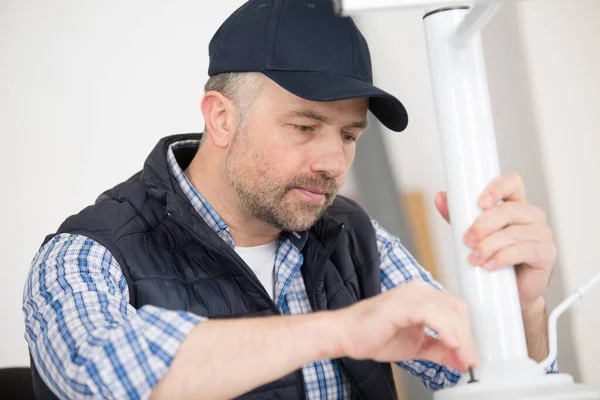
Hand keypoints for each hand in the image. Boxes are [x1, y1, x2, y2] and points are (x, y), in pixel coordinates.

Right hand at [336, 280, 477, 371]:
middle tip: (469, 359)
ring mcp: (410, 294)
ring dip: (460, 336)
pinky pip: (431, 313)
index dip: (467, 333)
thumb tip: (462, 360)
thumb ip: (440, 351)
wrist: (345, 335)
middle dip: (467, 336)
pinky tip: (450, 343)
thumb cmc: (373, 335)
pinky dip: (445, 329)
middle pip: (456, 308)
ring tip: (462, 356)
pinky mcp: (401, 303)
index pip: (455, 310)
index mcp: (422, 297)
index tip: (470, 356)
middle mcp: (418, 290)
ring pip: (447, 310)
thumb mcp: (417, 347)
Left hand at [434, 172, 555, 311]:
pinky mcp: (546, 254)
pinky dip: (502, 258)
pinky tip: (490, 265)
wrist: (510, 292)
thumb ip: (458, 216)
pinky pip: (523, 251)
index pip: (512, 183)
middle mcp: (531, 216)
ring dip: (489, 246)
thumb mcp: (473, 233)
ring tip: (474, 258)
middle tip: (467, 240)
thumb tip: (440, 197)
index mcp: (515, 205)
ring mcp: (542, 234)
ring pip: (514, 233)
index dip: (497, 187)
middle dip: (484, 225)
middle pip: (509, 210)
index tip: (480, 202)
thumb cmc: (495, 258)